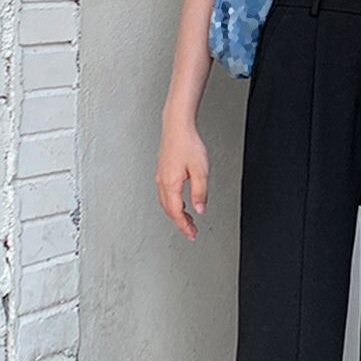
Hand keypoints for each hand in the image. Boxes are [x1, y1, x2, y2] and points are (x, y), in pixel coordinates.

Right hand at [155, 119, 208, 240]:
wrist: (177, 126)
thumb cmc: (188, 144)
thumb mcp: (200, 171)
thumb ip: (200, 193)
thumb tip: (200, 209)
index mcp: (170, 184)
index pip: (176, 213)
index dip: (184, 226)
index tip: (192, 234)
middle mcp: (162, 182)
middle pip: (169, 210)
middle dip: (180, 223)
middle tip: (191, 231)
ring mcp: (160, 177)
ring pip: (165, 203)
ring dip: (176, 214)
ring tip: (188, 220)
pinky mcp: (162, 172)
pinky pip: (164, 194)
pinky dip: (172, 204)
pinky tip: (181, 203)